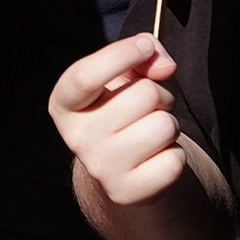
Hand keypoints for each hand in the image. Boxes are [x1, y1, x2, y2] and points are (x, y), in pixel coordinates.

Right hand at [50, 33, 194, 212]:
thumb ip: (143, 55)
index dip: (120, 55)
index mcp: (65, 103)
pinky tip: (156, 157)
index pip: (85, 76)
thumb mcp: (125, 75)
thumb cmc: (124, 110)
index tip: (144, 46)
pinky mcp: (127, 193)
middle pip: (144, 95)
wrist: (122, 170)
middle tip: (150, 108)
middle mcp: (76, 137)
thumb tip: (164, 66)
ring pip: (164, 126)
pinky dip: (175, 155)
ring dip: (169, 125)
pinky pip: (174, 160)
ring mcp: (100, 168)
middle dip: (160, 95)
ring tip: (152, 132)